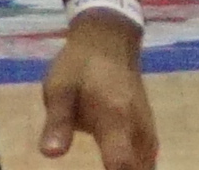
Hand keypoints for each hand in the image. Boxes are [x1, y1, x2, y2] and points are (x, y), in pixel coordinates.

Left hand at [34, 12, 157, 158]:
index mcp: (116, 120)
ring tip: (108, 167)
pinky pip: (147, 162)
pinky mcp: (149, 132)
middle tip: (101, 168)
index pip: (121, 167)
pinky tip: (119, 169)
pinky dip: (135, 169)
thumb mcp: (59, 88)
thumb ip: (57, 123)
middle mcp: (138, 130)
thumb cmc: (79, 65)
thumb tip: (49, 154)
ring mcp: (147, 131)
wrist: (108, 41)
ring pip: (145, 168)